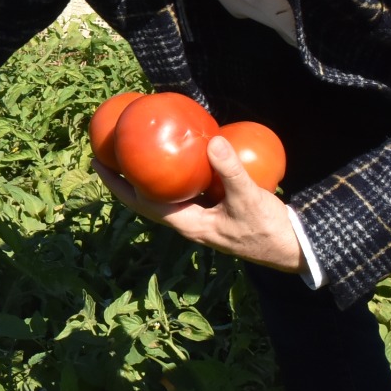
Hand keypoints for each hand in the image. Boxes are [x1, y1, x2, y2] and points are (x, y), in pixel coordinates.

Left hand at [94, 135, 306, 273]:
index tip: (99, 163)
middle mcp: (188, 222)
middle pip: (147, 198)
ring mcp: (201, 217)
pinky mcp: (215, 210)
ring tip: (139, 150)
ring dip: (151, 175)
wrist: (292, 248)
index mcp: (187, 224)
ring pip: (167, 193)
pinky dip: (180, 173)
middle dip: (127, 176)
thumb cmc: (268, 229)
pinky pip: (189, 189)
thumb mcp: (249, 198)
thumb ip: (231, 170)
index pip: (142, 203)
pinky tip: (184, 155)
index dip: (118, 184)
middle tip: (111, 150)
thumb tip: (214, 142)